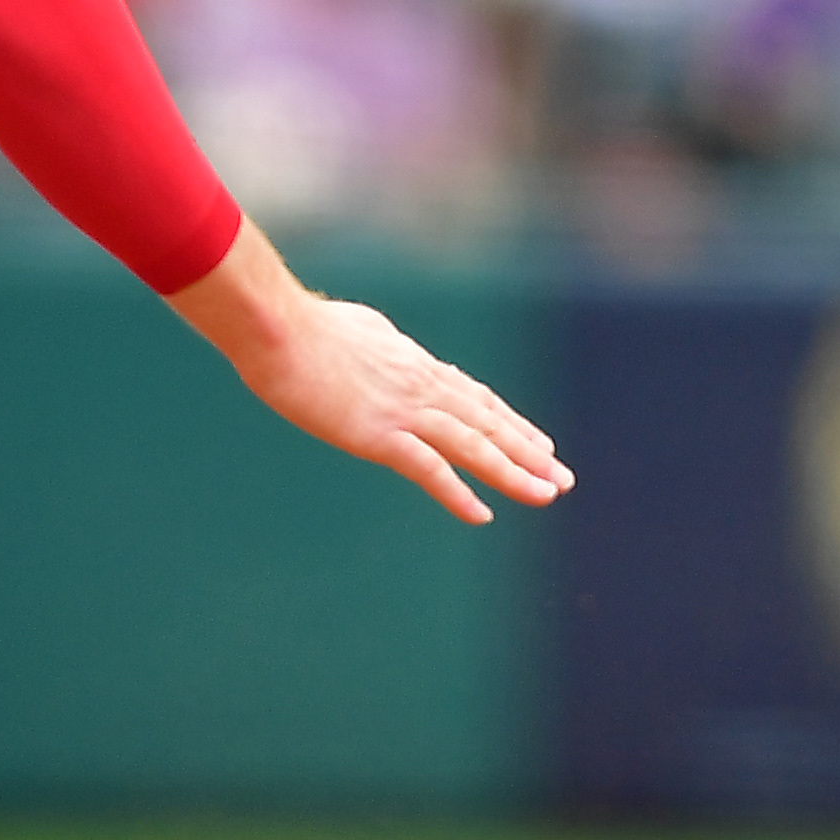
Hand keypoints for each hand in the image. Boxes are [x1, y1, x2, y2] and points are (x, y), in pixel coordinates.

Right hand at [170, 220, 571, 523]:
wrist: (277, 327)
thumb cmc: (302, 326)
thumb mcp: (358, 329)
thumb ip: (379, 343)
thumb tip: (382, 343)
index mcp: (415, 364)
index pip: (476, 397)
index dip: (510, 423)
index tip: (540, 443)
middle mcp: (421, 386)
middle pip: (488, 422)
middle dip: (528, 452)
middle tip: (562, 479)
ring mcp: (403, 410)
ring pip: (474, 445)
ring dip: (513, 472)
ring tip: (547, 494)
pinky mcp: (378, 433)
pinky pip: (429, 468)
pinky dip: (459, 492)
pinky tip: (482, 514)